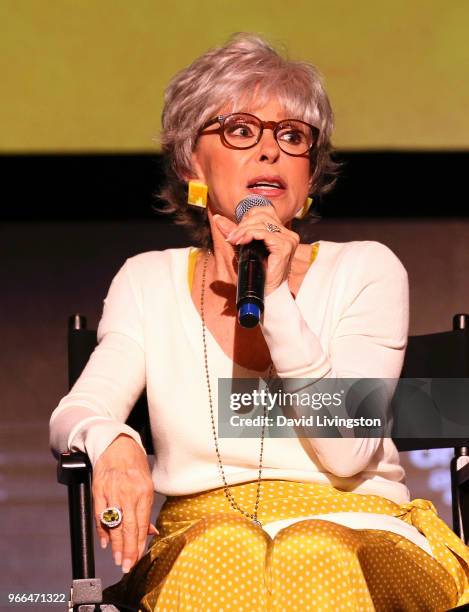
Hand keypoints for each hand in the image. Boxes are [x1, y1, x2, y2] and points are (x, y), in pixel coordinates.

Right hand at [92, 434, 158, 573]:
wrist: (117, 444)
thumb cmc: (135, 465)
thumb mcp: (147, 484)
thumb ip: (145, 509)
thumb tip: (149, 532)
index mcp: (143, 491)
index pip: (141, 524)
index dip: (139, 543)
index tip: (137, 557)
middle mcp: (128, 492)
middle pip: (128, 527)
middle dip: (128, 550)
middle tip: (126, 566)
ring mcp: (111, 491)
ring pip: (113, 524)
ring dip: (116, 545)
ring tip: (118, 559)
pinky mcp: (98, 490)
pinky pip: (99, 515)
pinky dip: (102, 530)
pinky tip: (105, 542)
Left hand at [213, 208, 299, 294]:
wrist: (267, 293)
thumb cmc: (258, 274)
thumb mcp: (243, 248)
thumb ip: (234, 233)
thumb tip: (218, 218)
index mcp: (281, 232)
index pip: (265, 211)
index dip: (248, 216)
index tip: (236, 231)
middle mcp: (288, 234)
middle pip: (262, 215)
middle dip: (243, 224)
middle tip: (232, 237)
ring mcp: (288, 240)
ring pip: (261, 223)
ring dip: (243, 230)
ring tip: (234, 240)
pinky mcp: (284, 247)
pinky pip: (264, 233)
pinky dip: (249, 235)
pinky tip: (241, 242)